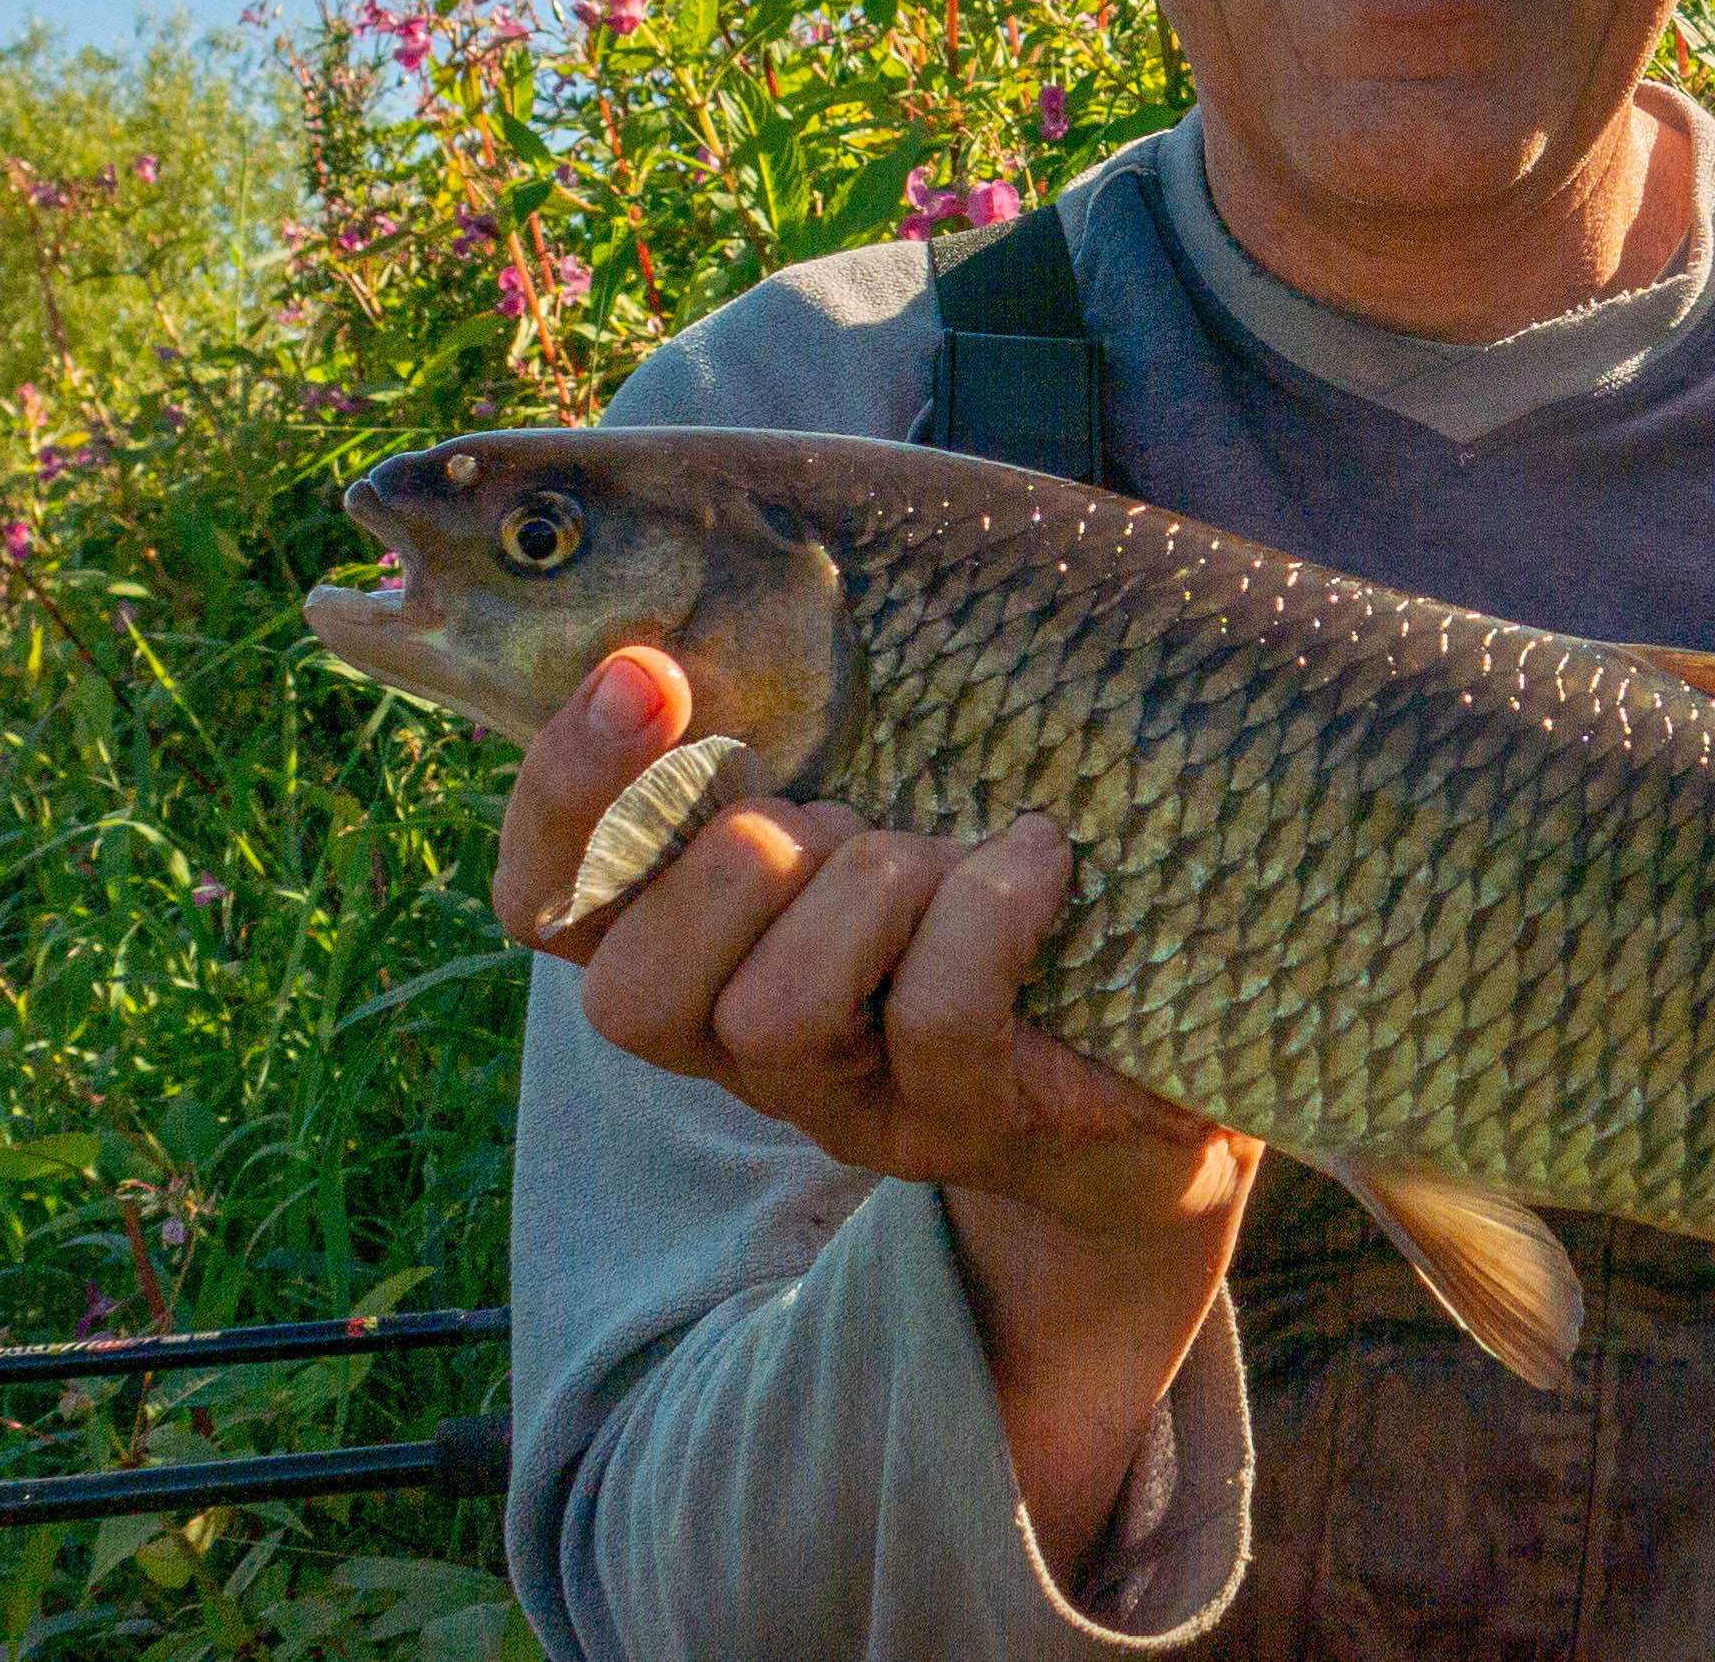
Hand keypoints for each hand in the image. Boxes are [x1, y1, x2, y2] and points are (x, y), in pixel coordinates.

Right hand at [496, 645, 1260, 1570]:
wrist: (1167, 1023)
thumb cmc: (999, 861)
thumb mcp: (884, 769)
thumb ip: (794, 708)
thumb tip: (715, 587)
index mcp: (690, 941)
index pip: (547, 903)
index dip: (565, 792)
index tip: (646, 669)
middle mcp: (736, 1044)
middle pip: (631, 992)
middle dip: (732, 860)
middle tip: (840, 815)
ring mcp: (846, 1103)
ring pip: (773, 1012)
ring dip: (867, 889)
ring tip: (939, 855)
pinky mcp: (960, 1126)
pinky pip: (934, 1014)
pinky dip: (989, 910)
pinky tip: (1038, 860)